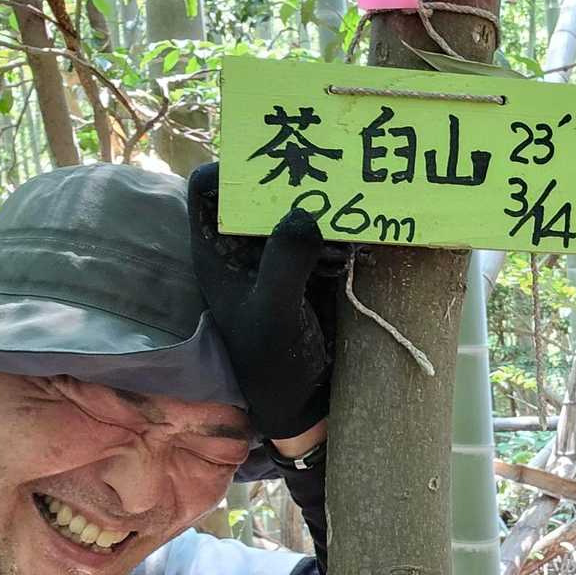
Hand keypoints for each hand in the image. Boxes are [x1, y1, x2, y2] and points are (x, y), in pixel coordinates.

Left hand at [187, 163, 335, 439]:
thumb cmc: (275, 365)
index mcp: (220, 252)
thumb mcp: (274, 314)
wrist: (311, 403)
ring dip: (329, 205)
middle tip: (327, 175)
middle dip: (293, 178)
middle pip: (262, 189)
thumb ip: (284, 262)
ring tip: (353, 213)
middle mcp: (250, 245)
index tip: (270, 172)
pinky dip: (351, 230)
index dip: (230, 170)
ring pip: (303, 206)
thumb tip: (304, 211)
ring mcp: (287, 254)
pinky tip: (367, 241)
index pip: (208, 190)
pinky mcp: (321, 267)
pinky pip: (334, 232)